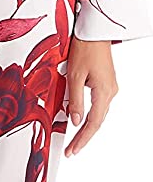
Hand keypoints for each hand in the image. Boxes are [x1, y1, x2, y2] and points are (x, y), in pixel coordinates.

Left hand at [64, 34, 118, 156]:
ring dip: (86, 128)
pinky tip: (80, 121)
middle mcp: (110, 91)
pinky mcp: (106, 82)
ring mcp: (110, 87)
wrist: (95, 31)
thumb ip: (74, 100)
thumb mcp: (74, 76)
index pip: (92, 123)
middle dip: (83, 137)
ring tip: (74, 140)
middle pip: (97, 121)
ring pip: (98, 114)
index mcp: (104, 91)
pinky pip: (98, 104)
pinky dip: (90, 115)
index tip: (72, 150)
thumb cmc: (85, 48)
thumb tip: (74, 121)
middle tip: (71, 150)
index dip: (82, 139)